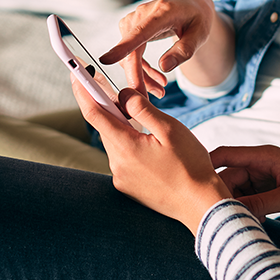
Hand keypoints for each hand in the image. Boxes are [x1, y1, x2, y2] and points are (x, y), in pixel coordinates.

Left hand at [71, 79, 231, 233]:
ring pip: (115, 142)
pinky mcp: (128, 187)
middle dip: (109, 107)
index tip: (77, 73)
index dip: (83, 90)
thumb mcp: (170, 129)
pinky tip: (151, 146)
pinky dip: (130, 145)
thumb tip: (123, 95)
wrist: (203, 206)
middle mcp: (117, 164)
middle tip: (122, 93)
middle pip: (105, 127)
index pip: (93, 112)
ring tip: (147, 123)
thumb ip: (142, 109)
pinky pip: (123, 159)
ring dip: (123, 128)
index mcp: (125, 147)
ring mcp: (121, 178)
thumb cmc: (191, 166)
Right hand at [99, 0, 226, 97]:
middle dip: (137, 78)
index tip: (106, 60)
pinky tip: (157, 79)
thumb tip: (164, 67)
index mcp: (162, 13)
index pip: (139, 32)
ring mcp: (134, 20)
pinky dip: (140, 69)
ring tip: (160, 90)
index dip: (122, 47)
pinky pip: (131, 53)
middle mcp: (143, 14)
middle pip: (132, 51)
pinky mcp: (132, 27)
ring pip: (129, 55)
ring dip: (141, 76)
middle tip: (150, 99)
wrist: (191, 2)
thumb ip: (184, 50)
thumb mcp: (200, 34)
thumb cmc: (198, 16)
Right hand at [212, 146, 279, 219]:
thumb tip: (233, 212)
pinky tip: (253, 220)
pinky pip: (250, 196)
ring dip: (237, 204)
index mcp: (263, 155)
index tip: (193, 184)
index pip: (225, 155)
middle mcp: (260, 163)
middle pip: (228, 176)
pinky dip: (248, 208)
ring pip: (238, 189)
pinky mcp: (270, 188)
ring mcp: (264, 176)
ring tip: (240, 220)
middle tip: (220, 215)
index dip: (206, 167)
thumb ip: (259, 203)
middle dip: (223, 195)